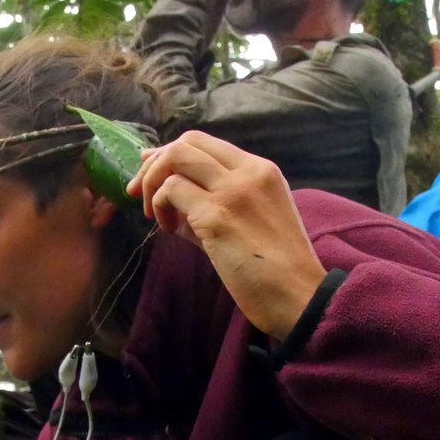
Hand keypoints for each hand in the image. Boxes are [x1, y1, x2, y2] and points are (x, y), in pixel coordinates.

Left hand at [127, 130, 327, 339]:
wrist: (299, 297)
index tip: (152, 174)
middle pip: (186, 142)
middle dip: (154, 164)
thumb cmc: (276, 268)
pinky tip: (169, 232)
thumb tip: (170, 194)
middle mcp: (248, 172)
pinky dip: (161, 207)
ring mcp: (233, 192)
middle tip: (140, 192)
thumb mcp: (252, 222)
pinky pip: (172, 191)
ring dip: (153, 184)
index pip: (206, 143)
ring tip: (157, 216)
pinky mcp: (217, 216)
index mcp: (261, 171)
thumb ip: (215, 203)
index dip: (171, 154)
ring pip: (175, 159)